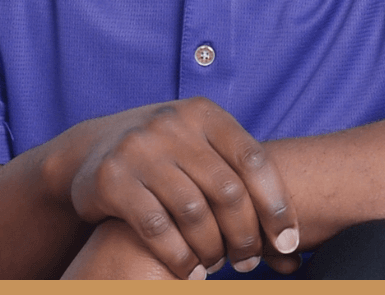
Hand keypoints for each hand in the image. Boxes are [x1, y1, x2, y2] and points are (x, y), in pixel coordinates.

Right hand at [70, 97, 299, 279]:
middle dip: (245, 235)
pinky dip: (179, 257)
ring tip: (217, 266)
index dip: (277, 205)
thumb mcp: (200, 146)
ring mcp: (141, 148)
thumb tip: (293, 247)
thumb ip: (239, 179)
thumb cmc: (165, 154)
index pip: (253, 160)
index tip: (289, 243)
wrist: (90, 148)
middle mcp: (174, 124)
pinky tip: (189, 271)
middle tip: (248, 262)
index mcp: (204, 113)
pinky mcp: (113, 178)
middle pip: (227, 190)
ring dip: (212, 250)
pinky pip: (157, 228)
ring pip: (194, 213)